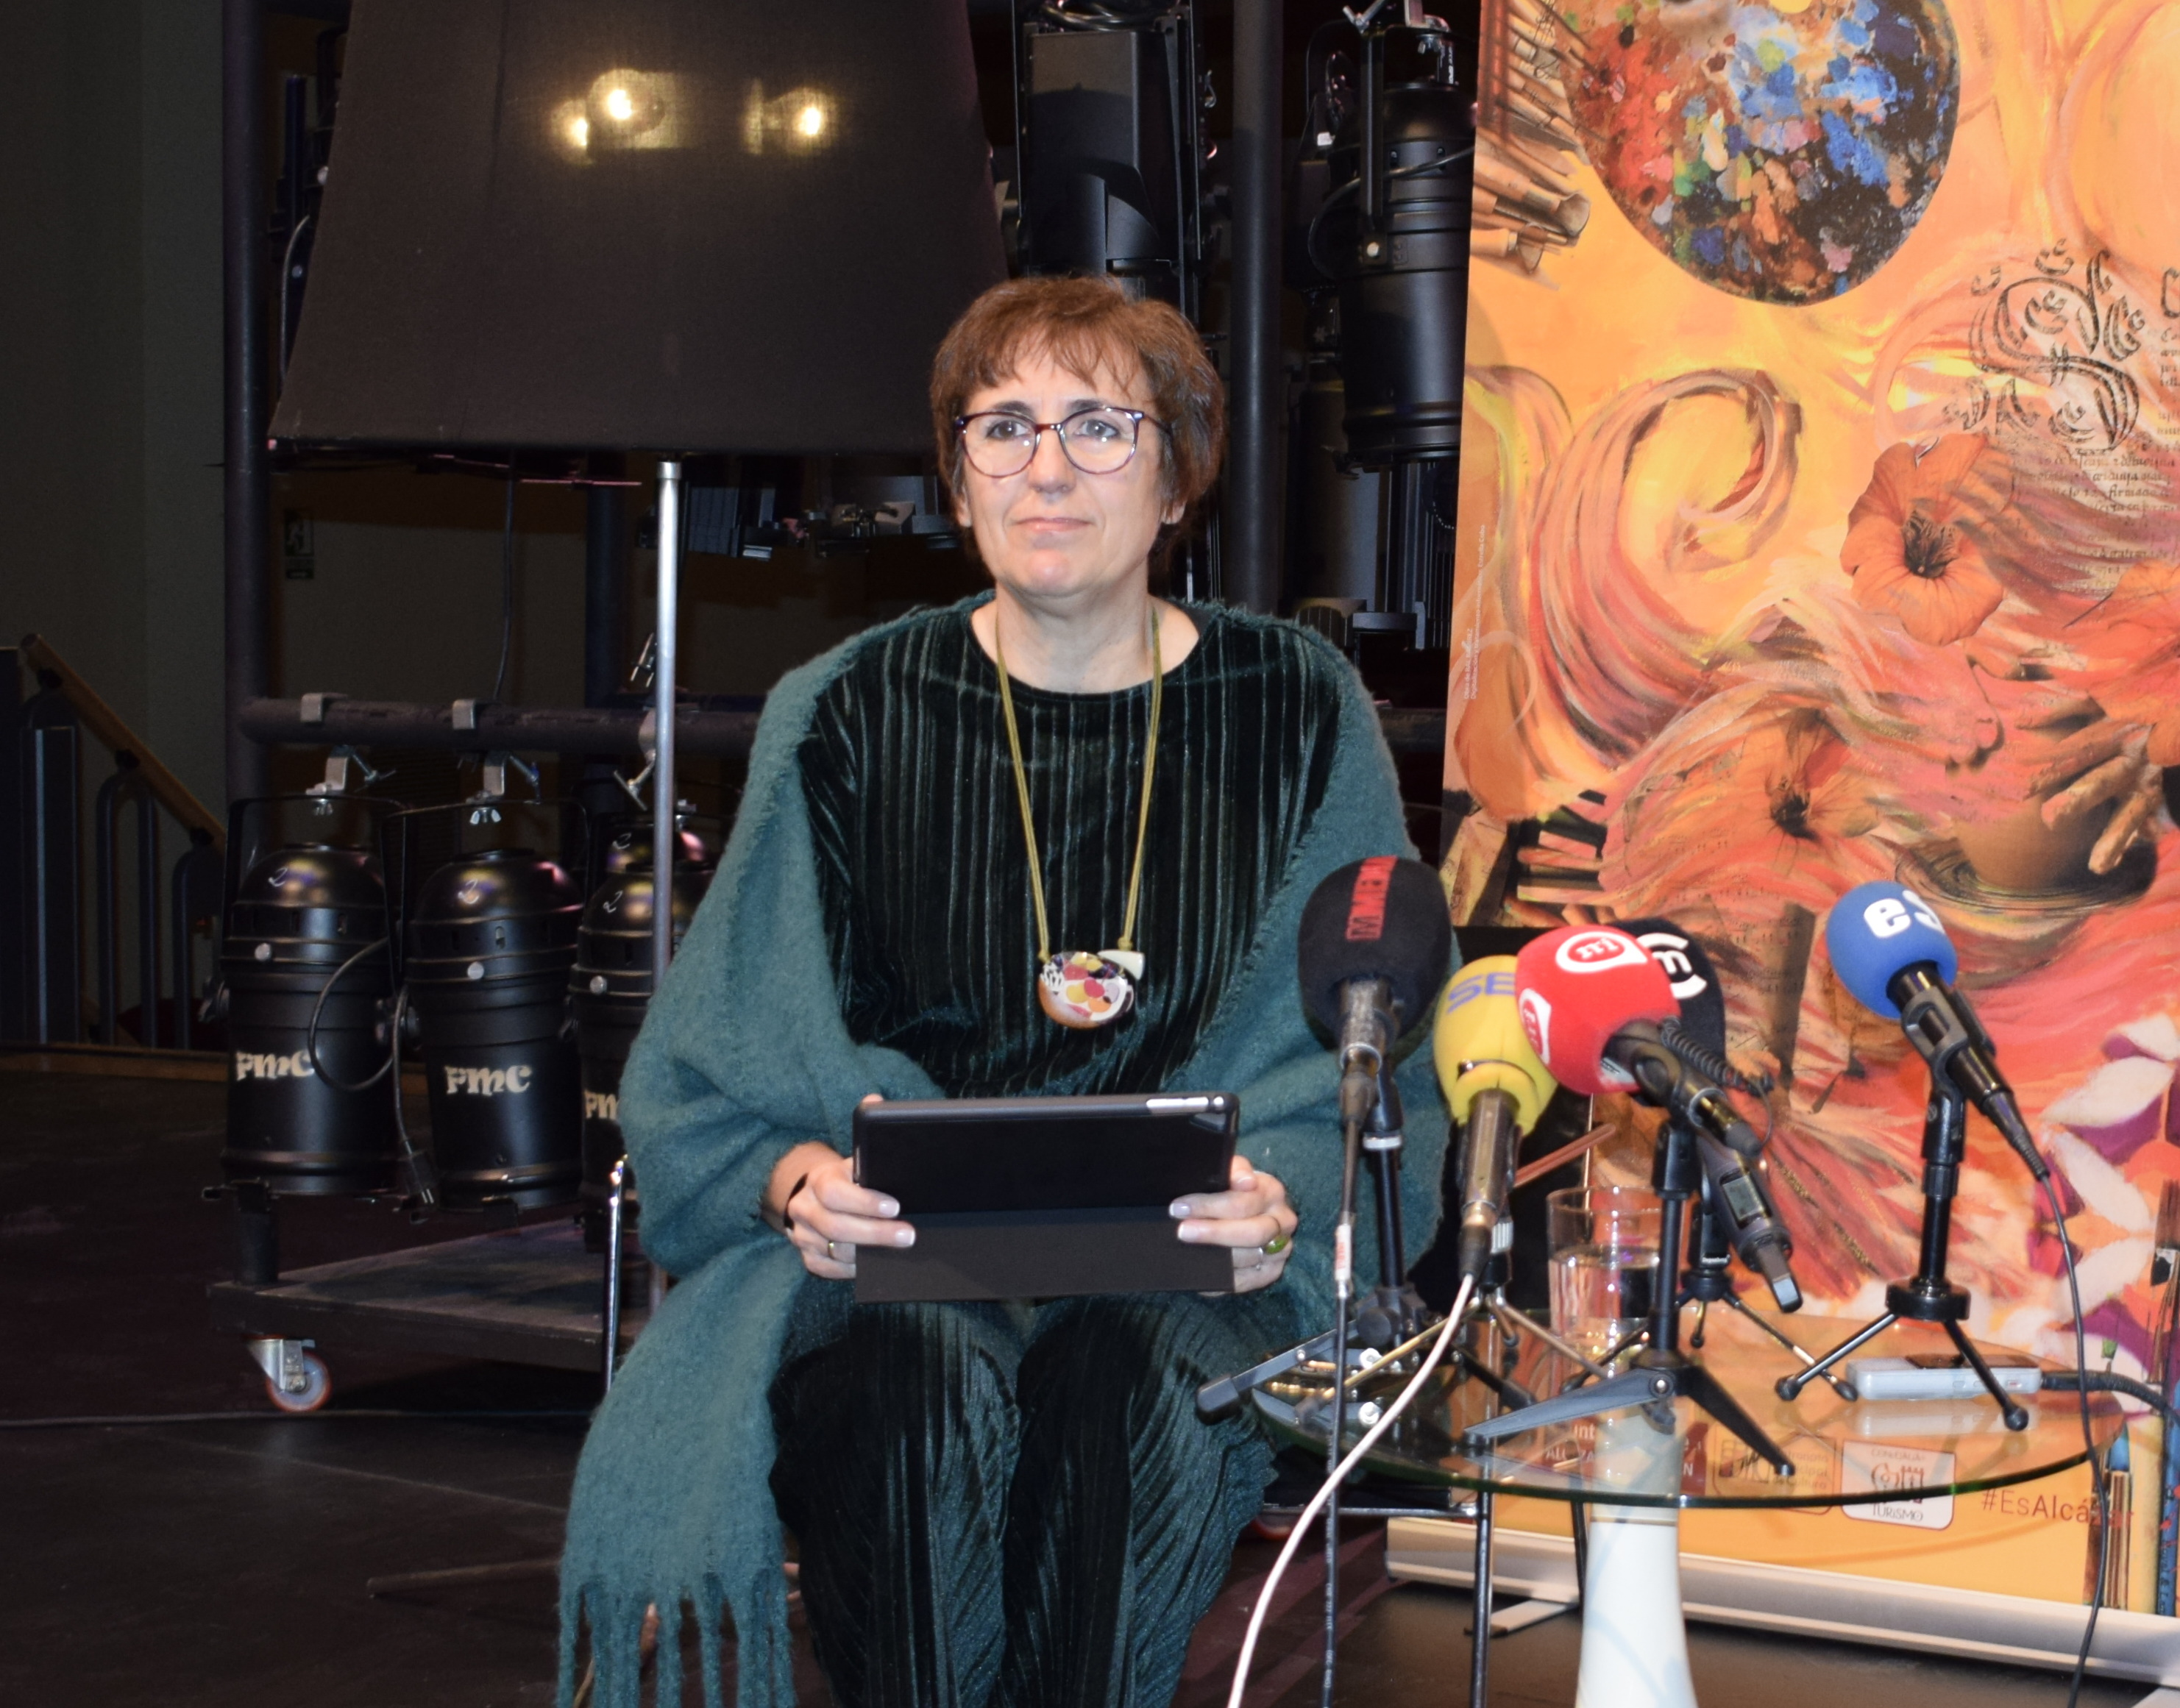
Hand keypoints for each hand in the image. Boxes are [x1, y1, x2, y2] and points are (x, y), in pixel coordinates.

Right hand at [766, 1129, 913, 1280]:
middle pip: (838, 1227)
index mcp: (820, 1181)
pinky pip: (829, 1269)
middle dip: (876, 1233)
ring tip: (900, 1251)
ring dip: (868, 1253)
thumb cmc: (846, 1177)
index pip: (837, 1194)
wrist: (811, 1194)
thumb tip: (875, 1101)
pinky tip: (876, 1264)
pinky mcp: (808, 1258)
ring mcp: (804, 1236)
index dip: (866, 1203)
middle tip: (909, 1235)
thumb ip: (867, 1132)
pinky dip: (853, 1269)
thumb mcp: (855, 1156)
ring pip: (836, 1251)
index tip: (895, 1206)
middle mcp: (806, 1209)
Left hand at [1172, 1154, 1298, 1293]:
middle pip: (1252, 1233)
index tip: (1180, 1208)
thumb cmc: (1234, 1189)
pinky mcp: (1271, 1272)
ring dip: (1217, 1256)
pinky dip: (1222, 1279)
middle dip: (1214, 1233)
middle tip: (1183, 1231)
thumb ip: (1235, 1170)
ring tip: (1188, 1250)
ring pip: (1248, 1258)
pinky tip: (1201, 1272)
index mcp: (1272, 1192)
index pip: (1244, 1201)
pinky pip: (1246, 1281)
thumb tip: (1245, 1182)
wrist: (1250, 1209)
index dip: (1210, 1206)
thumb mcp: (1233, 1172)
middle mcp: (1282, 1221)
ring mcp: (1280, 1250)